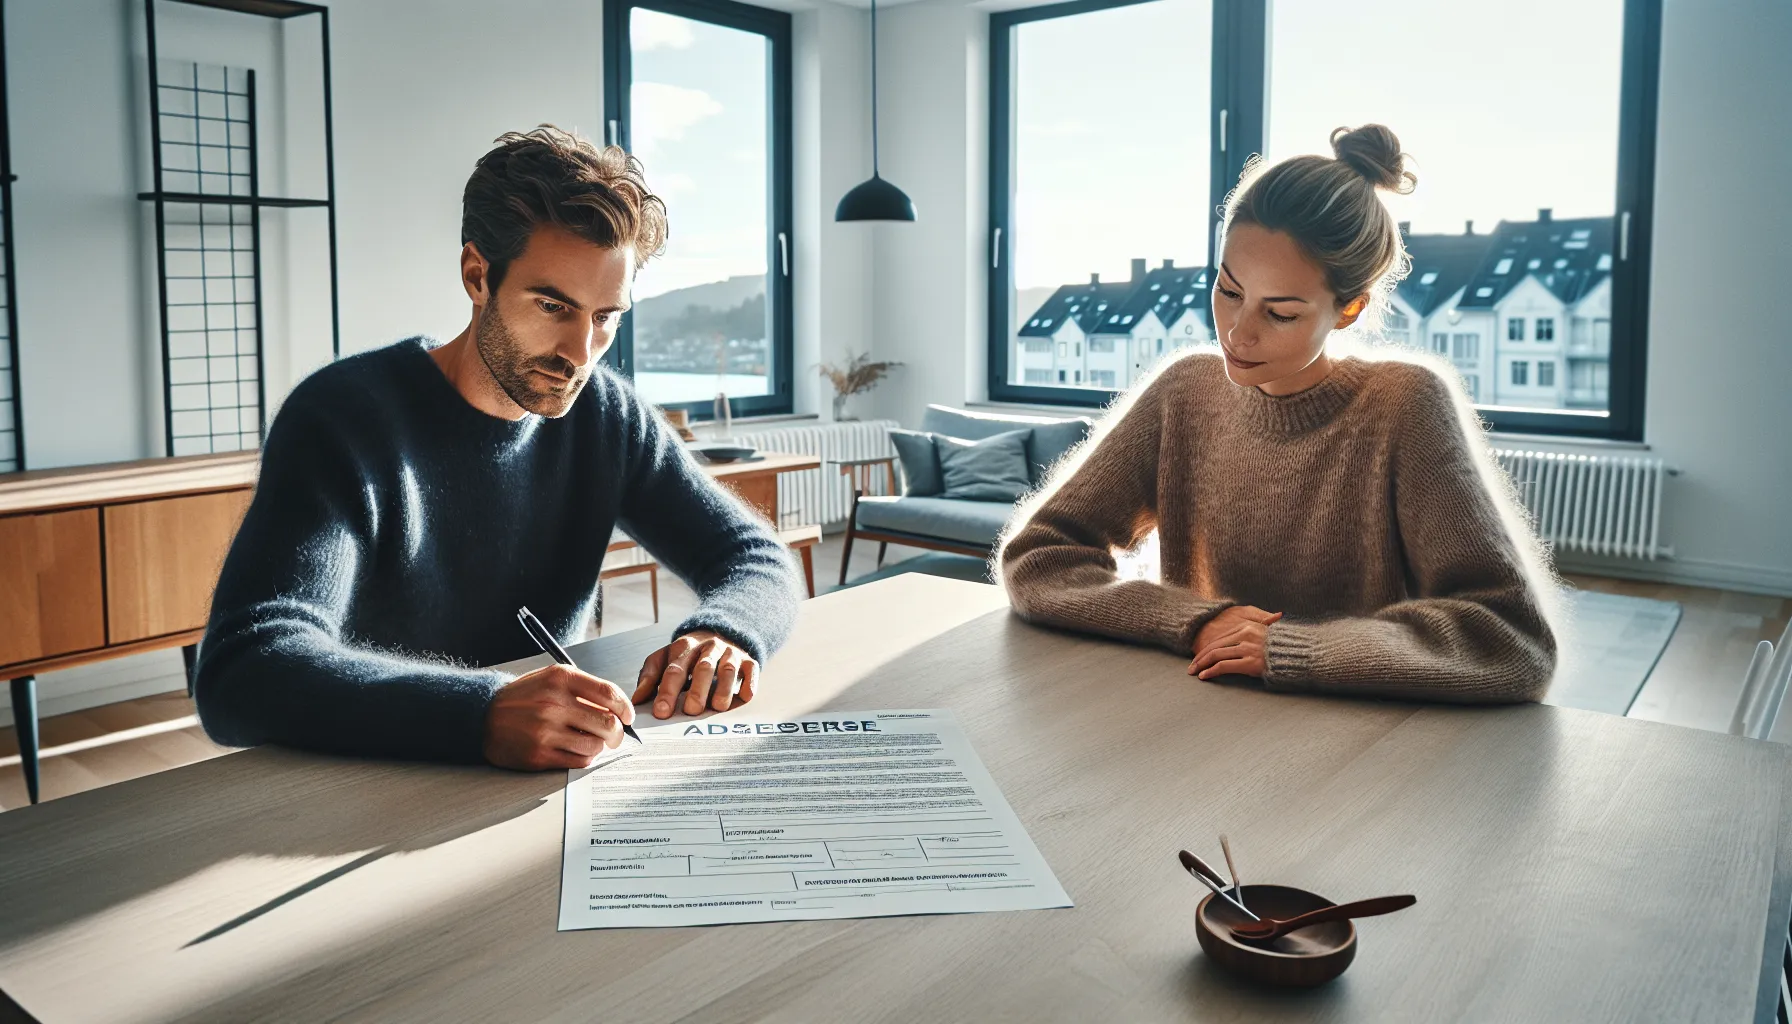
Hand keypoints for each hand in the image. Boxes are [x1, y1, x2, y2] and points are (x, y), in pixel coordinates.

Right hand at [483, 664, 634, 770]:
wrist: (482, 717)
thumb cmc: (523, 698)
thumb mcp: (551, 679)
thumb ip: (583, 689)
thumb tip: (618, 709)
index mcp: (560, 679)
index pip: (608, 693)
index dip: (625, 708)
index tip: (628, 716)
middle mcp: (554, 704)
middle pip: (607, 723)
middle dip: (617, 732)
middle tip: (615, 735)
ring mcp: (546, 731)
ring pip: (595, 745)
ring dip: (599, 746)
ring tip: (591, 741)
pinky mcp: (540, 755)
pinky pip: (579, 761)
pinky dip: (584, 757)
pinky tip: (576, 750)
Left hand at [632, 630, 758, 718]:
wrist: (720, 631)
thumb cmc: (688, 655)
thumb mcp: (665, 658)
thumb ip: (650, 677)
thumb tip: (636, 700)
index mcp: (684, 647)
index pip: (674, 669)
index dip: (667, 691)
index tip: (661, 712)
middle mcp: (708, 647)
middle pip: (703, 669)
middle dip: (696, 692)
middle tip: (691, 711)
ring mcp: (730, 653)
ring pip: (728, 670)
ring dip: (722, 690)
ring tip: (716, 708)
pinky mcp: (749, 660)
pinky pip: (751, 671)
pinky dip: (748, 685)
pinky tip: (743, 697)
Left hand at [1190, 605, 1283, 680]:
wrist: (1300, 654)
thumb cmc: (1284, 646)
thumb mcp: (1269, 632)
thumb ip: (1258, 629)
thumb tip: (1259, 625)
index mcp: (1248, 626)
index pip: (1221, 637)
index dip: (1207, 647)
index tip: (1199, 656)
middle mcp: (1246, 635)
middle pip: (1215, 646)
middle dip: (1200, 657)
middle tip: (1191, 666)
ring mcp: (1248, 648)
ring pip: (1216, 655)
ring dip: (1202, 665)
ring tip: (1195, 672)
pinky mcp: (1250, 662)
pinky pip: (1224, 666)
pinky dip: (1211, 671)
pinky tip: (1204, 676)